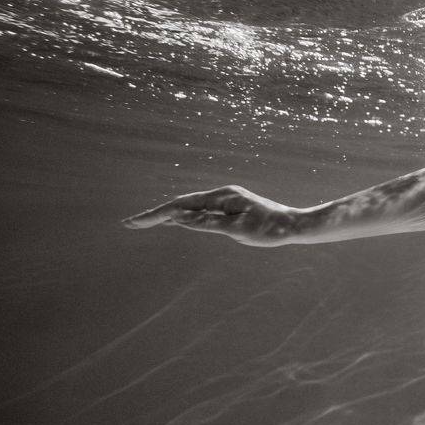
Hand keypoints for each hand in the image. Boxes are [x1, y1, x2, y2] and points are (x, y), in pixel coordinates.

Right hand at [122, 185, 300, 246]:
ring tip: (144, 222)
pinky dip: (183, 216)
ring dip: (167, 214)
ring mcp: (225, 201)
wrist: (294, 226)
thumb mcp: (236, 229)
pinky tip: (174, 221)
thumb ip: (207, 224)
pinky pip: (200, 211)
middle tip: (129, 224)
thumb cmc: (269, 229)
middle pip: (181, 204)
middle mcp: (221, 195)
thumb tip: (178, 219)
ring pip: (190, 207)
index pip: (180, 206)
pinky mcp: (230, 208)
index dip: (155, 215)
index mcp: (221, 197)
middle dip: (155, 214)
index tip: (133, 223)